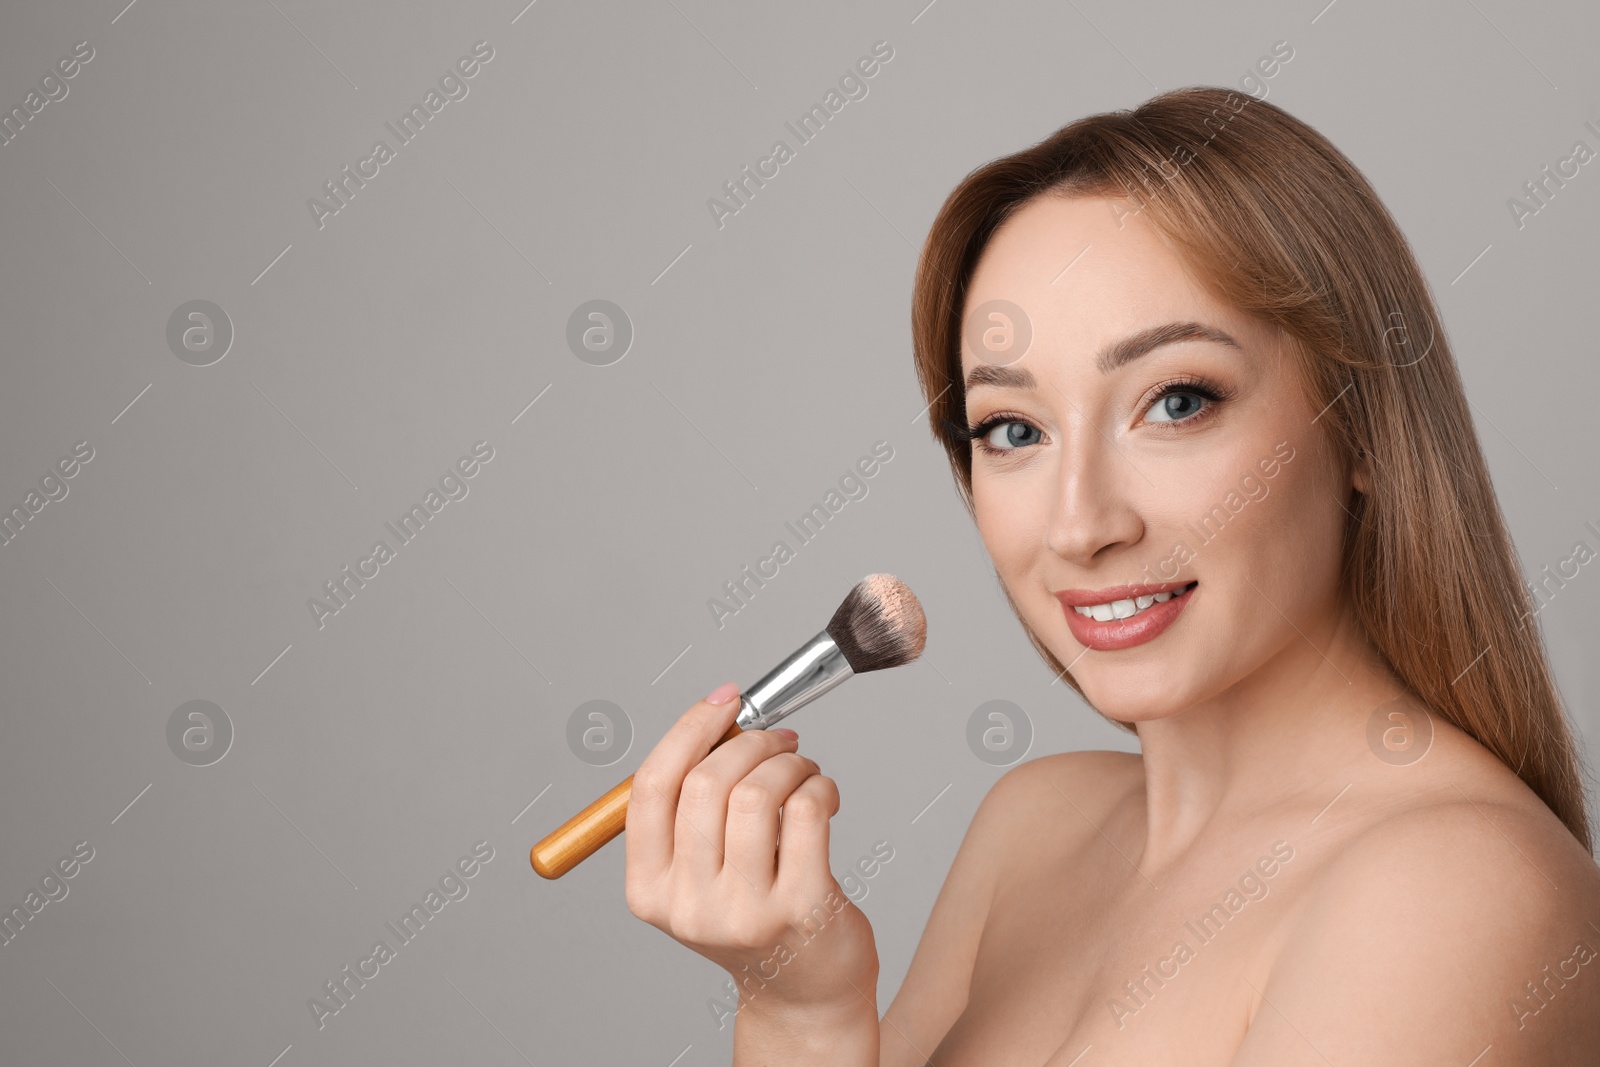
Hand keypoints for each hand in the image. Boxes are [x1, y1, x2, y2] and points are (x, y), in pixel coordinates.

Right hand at [624, 680, 878, 1018]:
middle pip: (705, 784)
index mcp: (649, 890)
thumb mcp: (700, 873)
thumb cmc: (754, 915)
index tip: (724, 700)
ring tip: (802, 772)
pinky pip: (806, 811)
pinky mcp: (800, 908)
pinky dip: (819, 786)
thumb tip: (721, 719)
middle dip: (750, 741)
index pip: (652, 787)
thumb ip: (694, 809)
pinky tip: (823, 796)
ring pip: (757, 792)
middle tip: (778, 739)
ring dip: (788, 764)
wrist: (802, 993)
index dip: (690, 729)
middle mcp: (688, 906)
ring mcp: (743, 912)